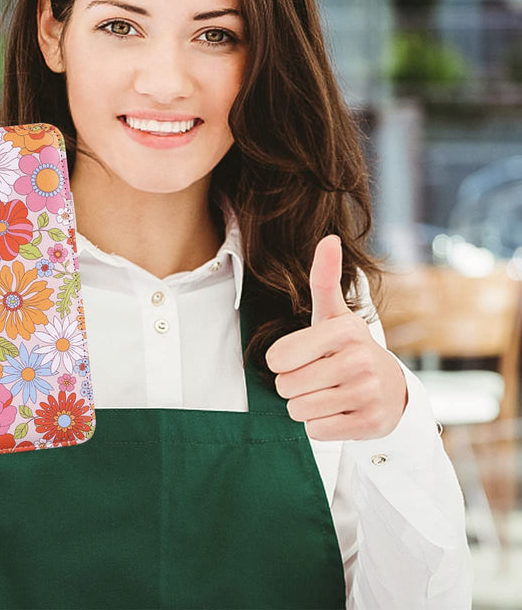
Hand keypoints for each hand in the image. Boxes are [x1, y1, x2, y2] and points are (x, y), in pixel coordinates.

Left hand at [265, 235, 407, 440]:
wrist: (391, 390)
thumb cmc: (347, 347)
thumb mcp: (333, 314)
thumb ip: (324, 278)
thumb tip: (329, 237)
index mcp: (345, 330)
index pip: (278, 358)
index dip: (280, 361)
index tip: (300, 356)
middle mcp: (360, 360)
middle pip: (286, 386)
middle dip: (292, 385)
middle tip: (317, 377)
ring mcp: (368, 393)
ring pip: (299, 410)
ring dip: (304, 405)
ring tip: (327, 392)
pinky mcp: (371, 424)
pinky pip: (316, 431)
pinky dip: (320, 425)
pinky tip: (340, 411)